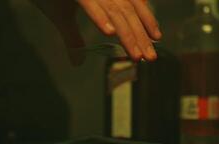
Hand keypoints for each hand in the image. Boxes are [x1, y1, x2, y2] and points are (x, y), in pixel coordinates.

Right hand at [31, 0, 160, 62]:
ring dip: (127, 34)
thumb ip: (73, 39)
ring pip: (114, 11)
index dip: (146, 22)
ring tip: (136, 55)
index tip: (155, 41)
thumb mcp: (63, 18)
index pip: (131, 7)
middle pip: (128, 13)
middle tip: (152, 58)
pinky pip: (88, 2)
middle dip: (141, 37)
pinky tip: (110, 32)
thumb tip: (78, 63)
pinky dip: (100, 16)